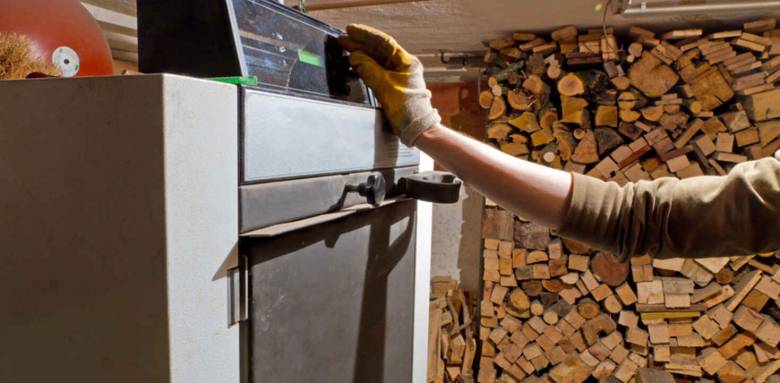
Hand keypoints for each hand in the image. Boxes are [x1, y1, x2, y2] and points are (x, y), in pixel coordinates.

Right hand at [338, 24, 439, 145]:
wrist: (416, 128)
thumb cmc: (408, 110)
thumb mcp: (385, 87)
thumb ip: (368, 69)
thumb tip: (355, 57)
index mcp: (406, 62)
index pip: (384, 42)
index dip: (366, 35)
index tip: (351, 30)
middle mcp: (403, 66)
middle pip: (379, 50)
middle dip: (360, 44)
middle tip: (343, 40)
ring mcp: (398, 75)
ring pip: (376, 60)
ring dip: (361, 56)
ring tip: (345, 51)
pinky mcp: (392, 85)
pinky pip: (376, 71)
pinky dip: (364, 68)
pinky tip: (354, 66)